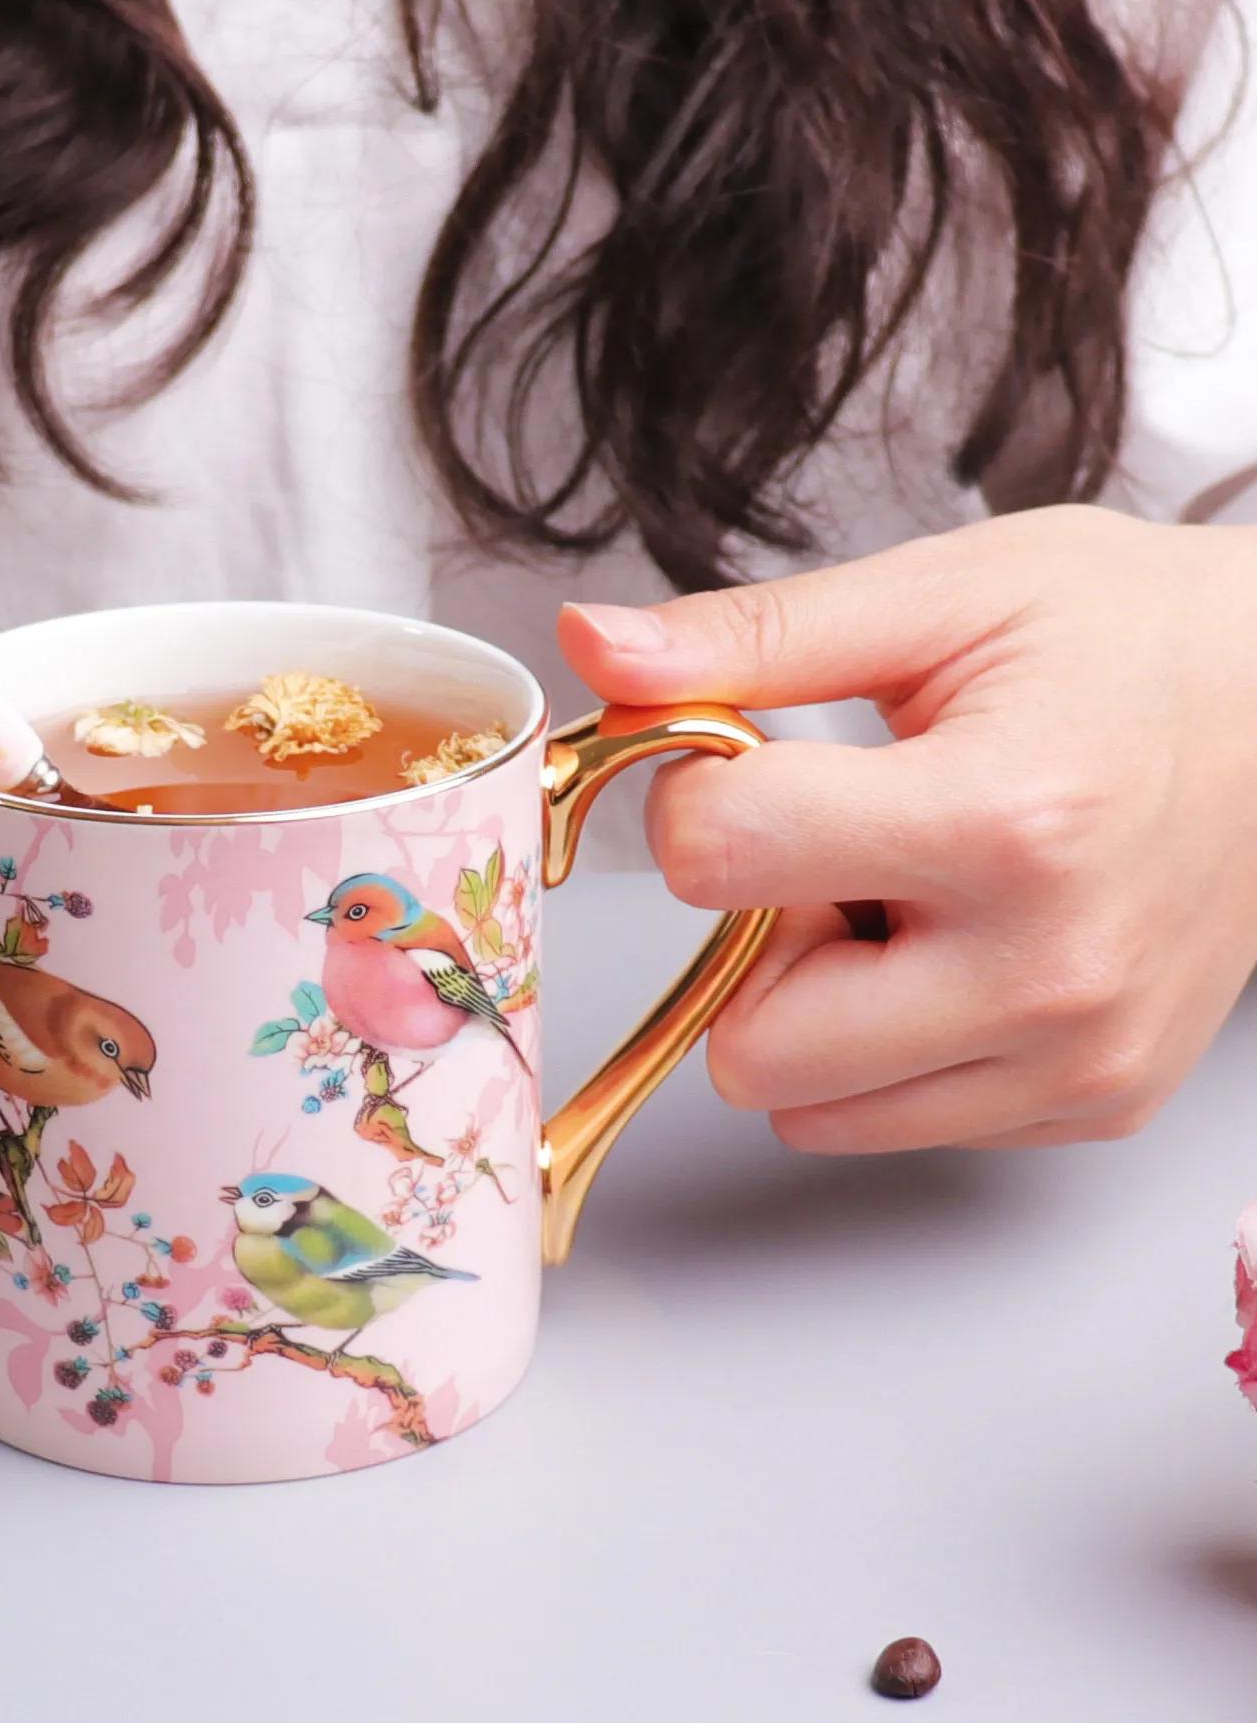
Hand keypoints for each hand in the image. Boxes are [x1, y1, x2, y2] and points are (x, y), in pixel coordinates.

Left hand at [560, 506, 1256, 1150]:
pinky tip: (957, 950)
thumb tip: (594, 648)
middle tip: (835, 854)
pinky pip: (892, 1124)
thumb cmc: (1127, 641)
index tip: (759, 764)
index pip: (718, 862)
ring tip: (908, 900)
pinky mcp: (1094, 1104)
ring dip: (816, 1010)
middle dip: (750, 945)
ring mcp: (1079, 1058)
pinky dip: (885, 1052)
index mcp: (1005, 819)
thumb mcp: (938, 598)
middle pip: (750, 1044)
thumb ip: (748, 639)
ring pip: (807, 1105)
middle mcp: (1049, 969)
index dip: (700, 803)